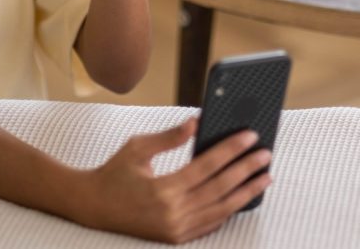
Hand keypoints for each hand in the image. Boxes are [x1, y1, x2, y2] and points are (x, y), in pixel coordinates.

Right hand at [69, 118, 272, 243]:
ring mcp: (175, 229)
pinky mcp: (175, 238)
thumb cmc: (114, 173)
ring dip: (246, 193)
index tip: (250, 137)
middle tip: (266, 155)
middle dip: (247, 170)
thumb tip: (198, 121)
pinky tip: (243, 197)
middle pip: (220, 188)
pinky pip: (210, 224)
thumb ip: (169, 137)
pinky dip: (229, 210)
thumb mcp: (137, 148)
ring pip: (221, 210)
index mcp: (163, 189)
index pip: (207, 166)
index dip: (231, 150)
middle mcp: (172, 213)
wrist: (93, 207)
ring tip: (265, 178)